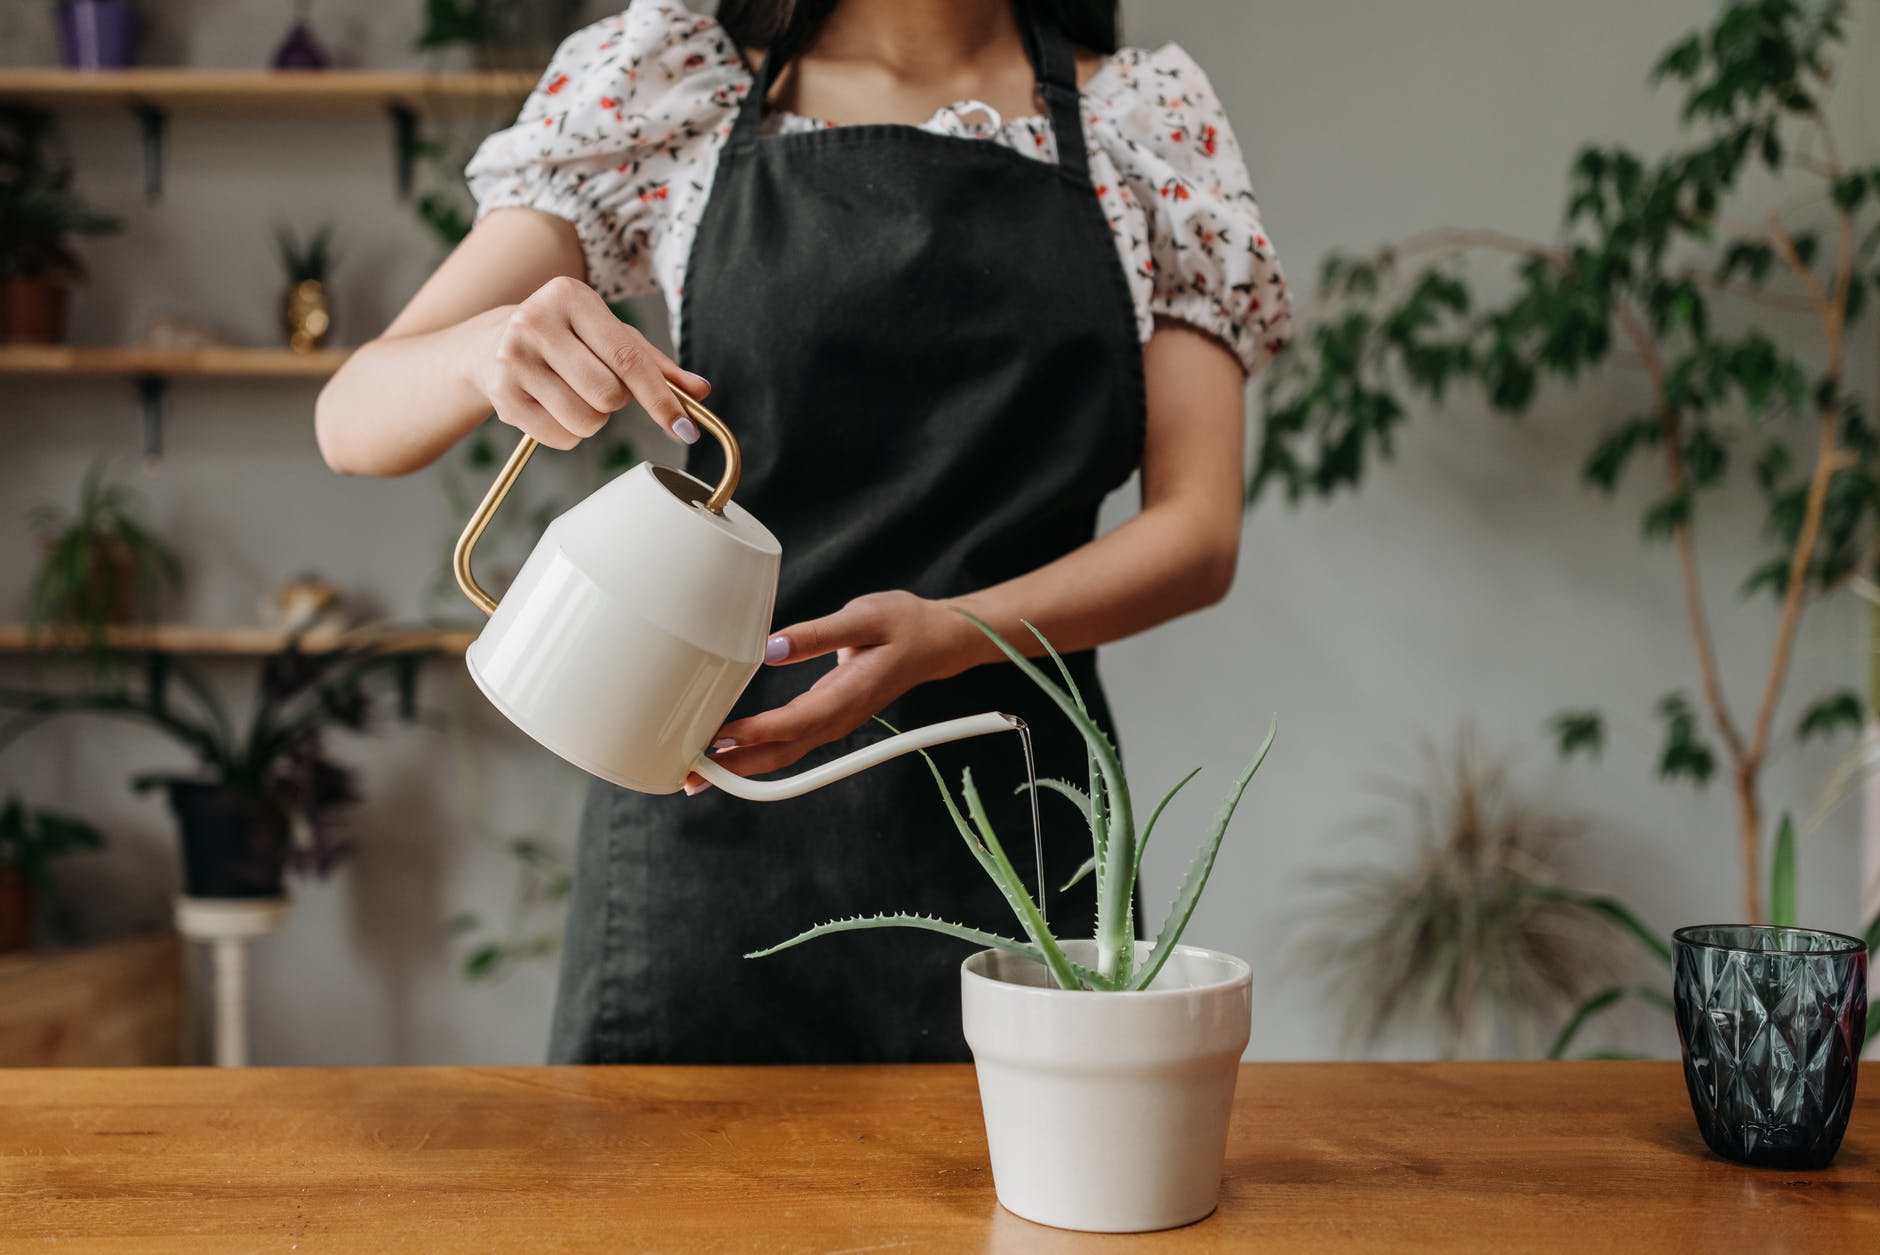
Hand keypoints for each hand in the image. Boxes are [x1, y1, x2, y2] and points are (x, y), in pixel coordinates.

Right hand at [473, 275, 709, 449]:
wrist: (490, 344)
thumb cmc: (566, 338)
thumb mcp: (610, 336)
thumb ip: (656, 364)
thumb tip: (700, 391)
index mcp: (570, 296)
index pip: (628, 358)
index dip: (660, 399)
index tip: (685, 429)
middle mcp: (535, 321)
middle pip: (609, 395)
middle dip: (615, 402)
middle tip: (597, 384)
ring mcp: (512, 357)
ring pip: (586, 420)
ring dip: (592, 420)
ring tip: (573, 394)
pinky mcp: (500, 394)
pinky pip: (560, 437)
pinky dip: (568, 434)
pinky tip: (552, 406)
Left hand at [689, 591, 974, 791]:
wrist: (938, 641)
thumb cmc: (903, 624)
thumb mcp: (863, 617)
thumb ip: (817, 634)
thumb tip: (770, 649)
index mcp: (847, 696)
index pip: (792, 723)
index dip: (753, 734)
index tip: (716, 739)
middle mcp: (838, 718)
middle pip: (781, 752)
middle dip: (735, 767)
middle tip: (689, 775)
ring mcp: (834, 722)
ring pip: (782, 752)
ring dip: (741, 764)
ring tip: (698, 771)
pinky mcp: (828, 717)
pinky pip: (789, 742)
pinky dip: (757, 750)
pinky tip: (729, 749)